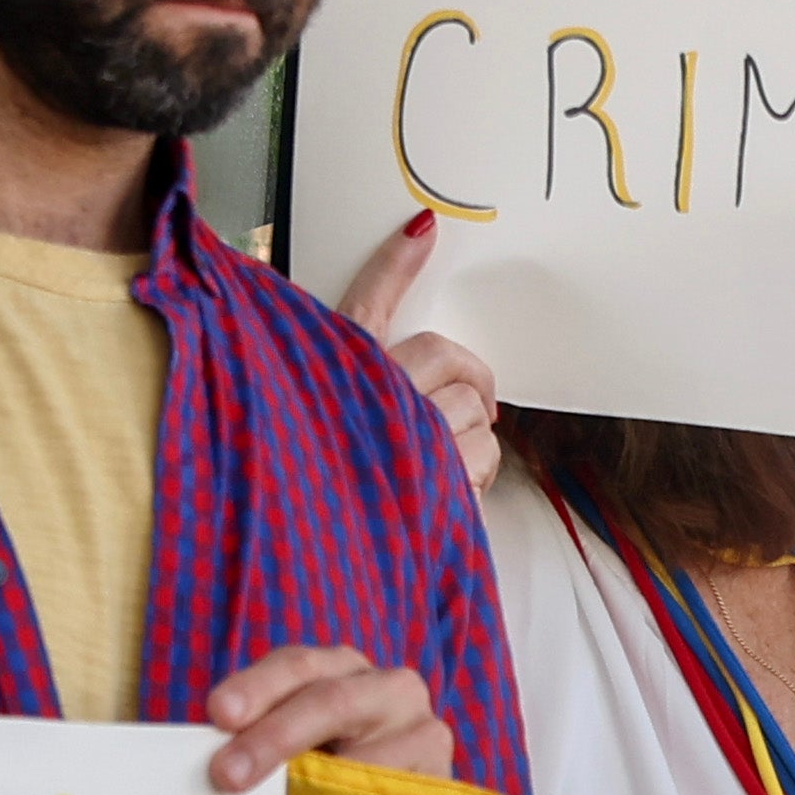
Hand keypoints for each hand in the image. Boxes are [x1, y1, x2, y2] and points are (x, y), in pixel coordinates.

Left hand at [200, 643, 448, 791]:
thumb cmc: (326, 774)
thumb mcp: (295, 743)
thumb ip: (262, 740)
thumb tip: (218, 769)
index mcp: (342, 668)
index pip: (297, 665)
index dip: (257, 687)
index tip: (219, 715)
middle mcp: (390, 687)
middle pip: (330, 701)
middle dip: (275, 735)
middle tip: (228, 774)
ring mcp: (425, 731)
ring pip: (364, 754)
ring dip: (316, 786)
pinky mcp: (444, 780)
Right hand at [338, 209, 499, 490]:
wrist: (312, 566)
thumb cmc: (312, 497)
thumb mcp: (311, 428)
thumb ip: (342, 390)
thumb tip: (391, 368)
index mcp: (332, 372)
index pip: (368, 301)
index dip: (396, 261)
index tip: (423, 228)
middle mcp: (369, 392)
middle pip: (448, 358)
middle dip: (469, 383)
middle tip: (470, 403)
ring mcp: (407, 430)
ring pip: (471, 410)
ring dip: (470, 436)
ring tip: (436, 463)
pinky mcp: (437, 471)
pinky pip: (483, 454)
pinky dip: (477, 471)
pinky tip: (446, 488)